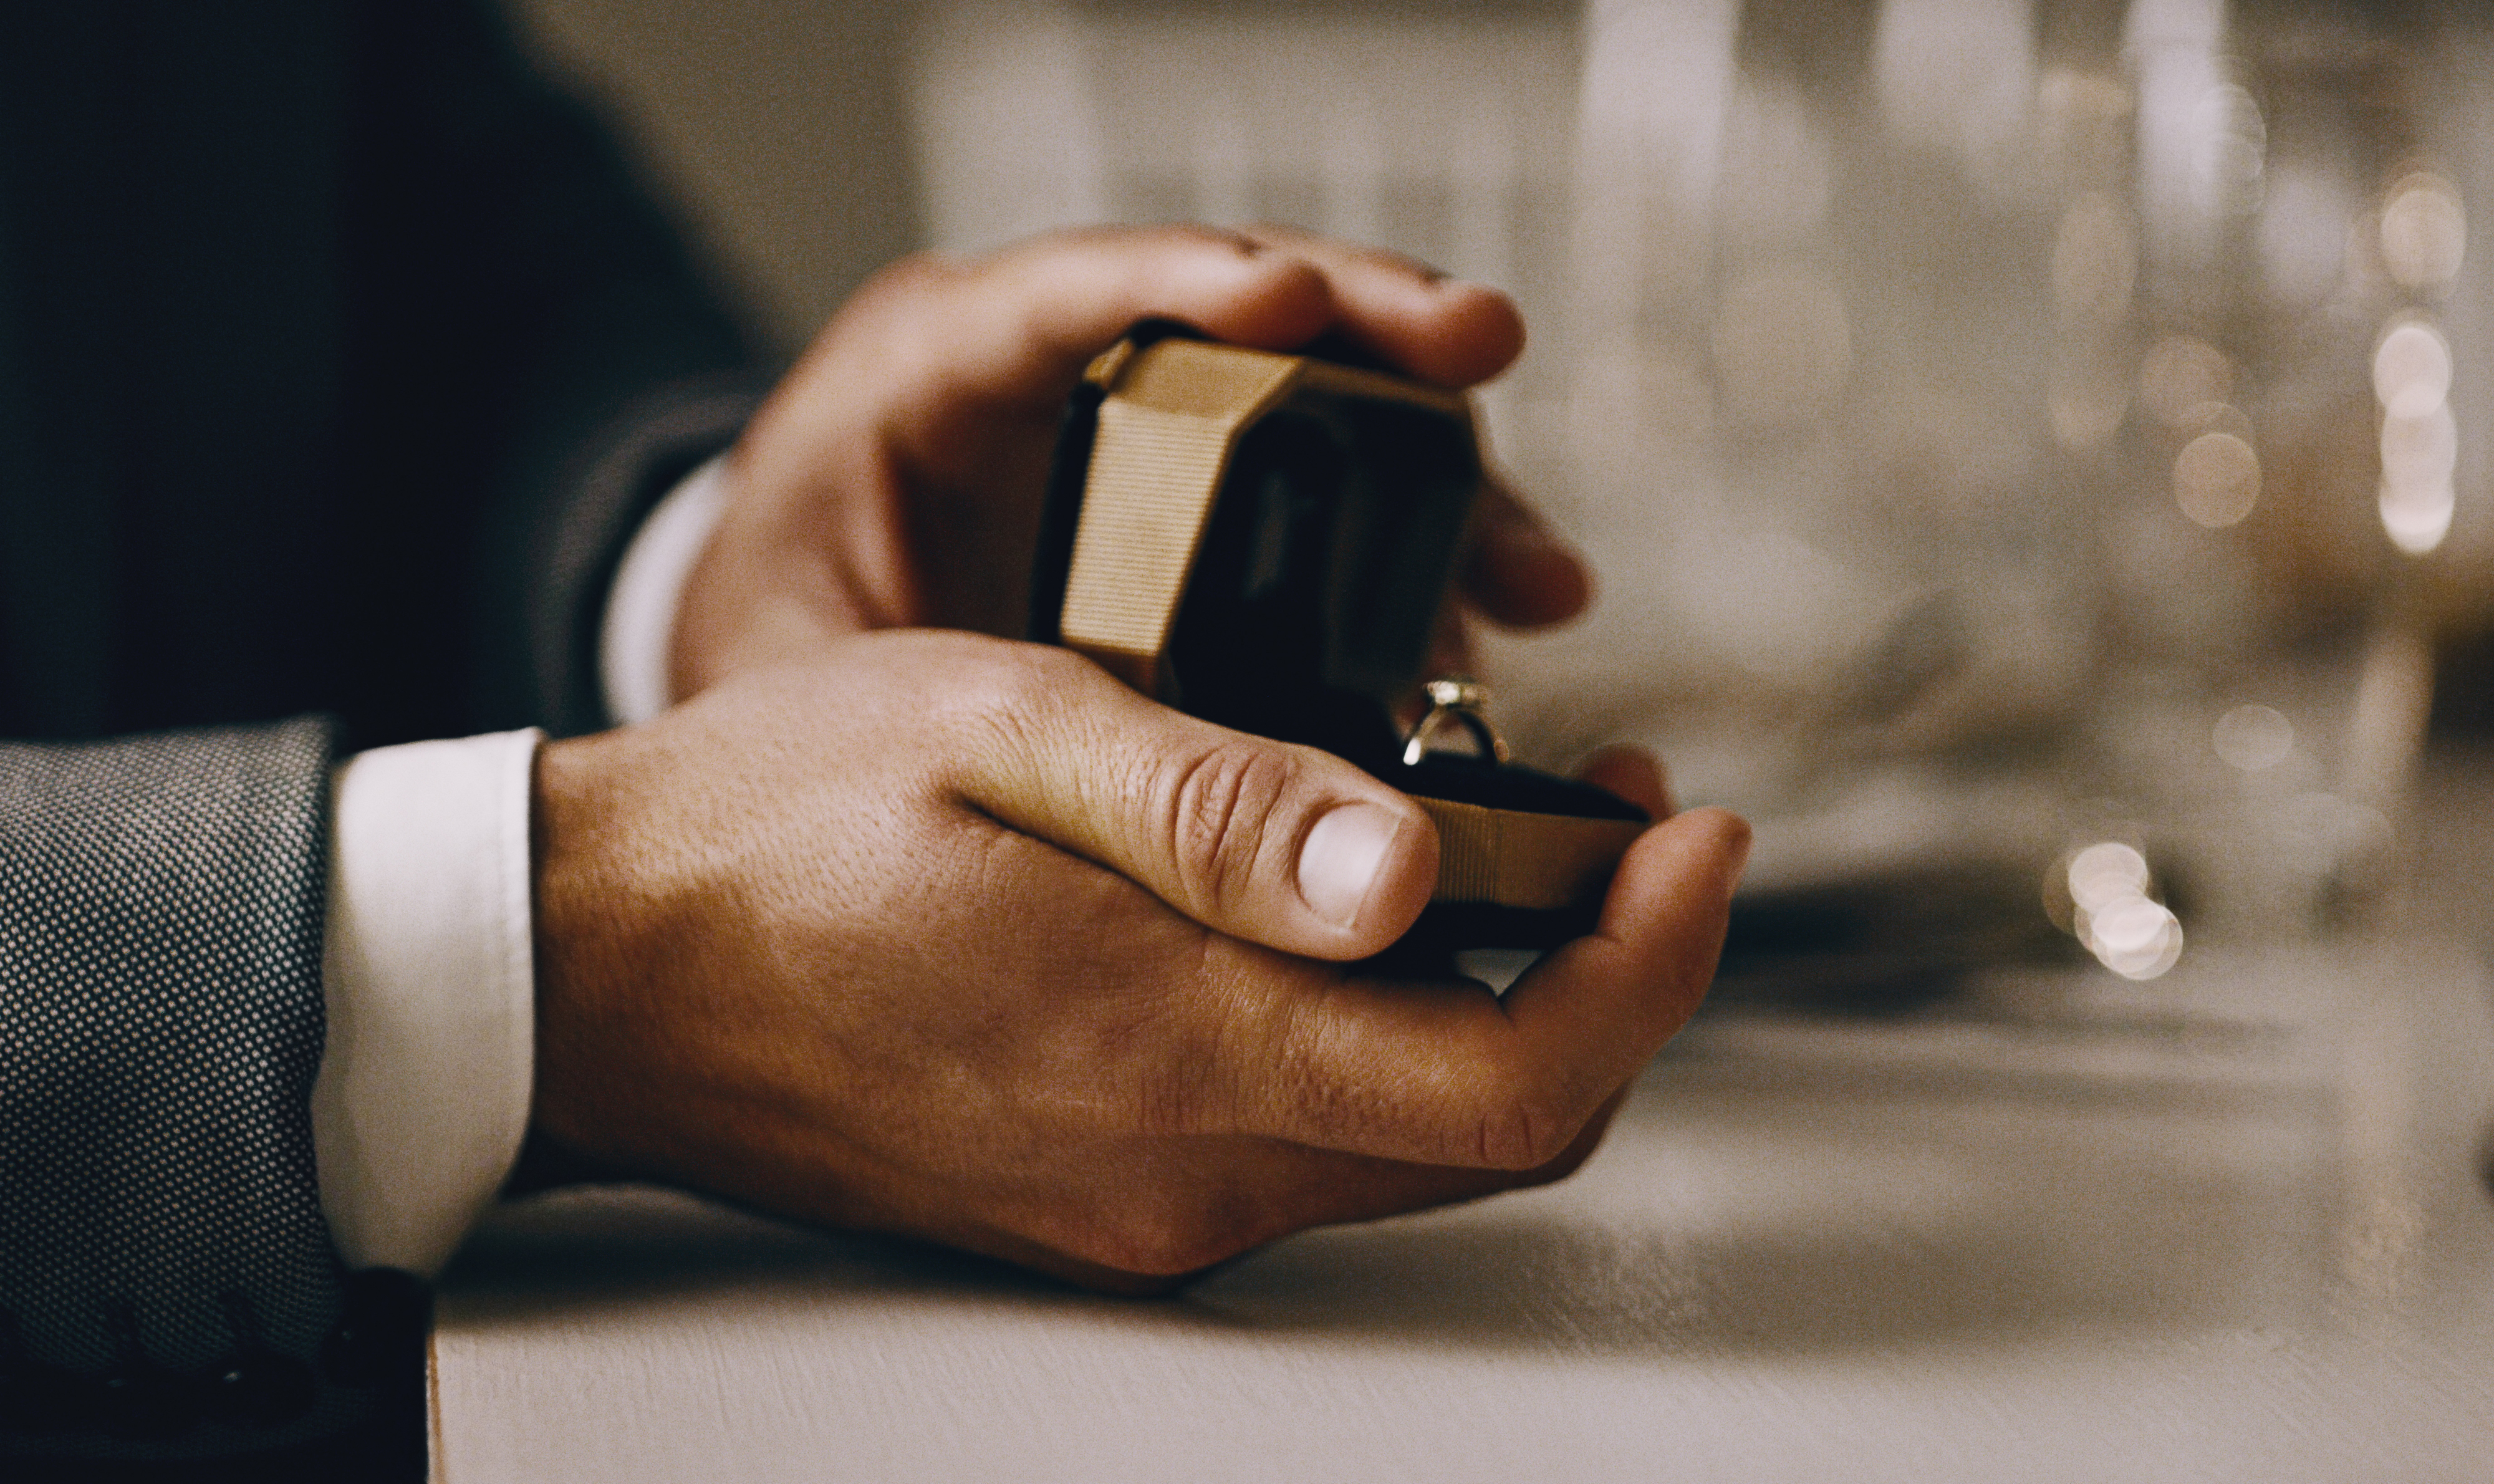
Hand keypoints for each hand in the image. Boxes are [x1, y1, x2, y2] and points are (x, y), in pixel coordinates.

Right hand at [530, 633, 1746, 1287]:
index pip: (1517, 1080)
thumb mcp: (1006, 735)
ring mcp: (1138, 1210)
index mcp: (1167, 1043)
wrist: (606, 966)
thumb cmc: (779, 822)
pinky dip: (1392, 1049)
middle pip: (1501, 1135)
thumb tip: (1415, 868)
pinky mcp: (1100, 1207)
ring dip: (1508, 1010)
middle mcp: (1175, 1172)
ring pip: (1416, 1149)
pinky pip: (1312, 1154)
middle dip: (1612, 981)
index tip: (1692, 831)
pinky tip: (1367, 931)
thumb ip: (1223, 807)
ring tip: (1514, 851)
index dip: (1654, 964)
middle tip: (1628, 827)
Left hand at [671, 224, 1588, 699]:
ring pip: (1325, 403)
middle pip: (1246, 311)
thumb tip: (1025, 735)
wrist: (785, 666)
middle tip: (1483, 350)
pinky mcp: (1214, 508)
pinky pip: (1338, 504)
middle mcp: (1072, 369)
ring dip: (1437, 472)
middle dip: (1378, 330)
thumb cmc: (777, 639)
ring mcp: (1159, 433)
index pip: (1076, 285)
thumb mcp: (786, 655)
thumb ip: (873, 671)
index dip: (1189, 277)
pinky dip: (1420, 555)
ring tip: (1533, 571)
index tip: (1293, 296)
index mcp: (942, 362)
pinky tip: (1498, 613)